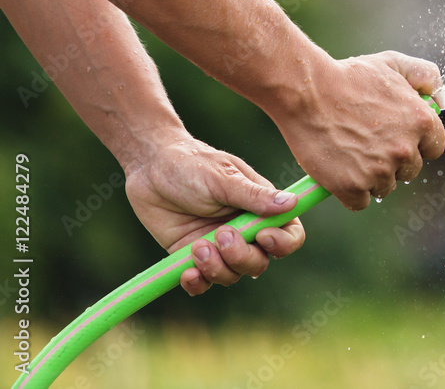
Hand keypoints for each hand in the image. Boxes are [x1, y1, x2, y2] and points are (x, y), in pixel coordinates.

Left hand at [124, 134, 304, 295]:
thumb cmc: (191, 164)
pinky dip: (198, 283)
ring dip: (217, 268)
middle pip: (259, 262)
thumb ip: (254, 195)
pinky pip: (203, 283)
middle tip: (220, 234)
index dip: (283, 243)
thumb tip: (291, 203)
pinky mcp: (192, 258)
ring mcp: (218, 246)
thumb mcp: (224, 178)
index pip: (289, 234)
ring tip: (197, 246)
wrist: (149, 168)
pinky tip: (186, 272)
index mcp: (261, 208)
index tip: (263, 236)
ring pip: (232, 275)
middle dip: (241, 256)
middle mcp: (244, 231)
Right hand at [271, 50, 444, 211]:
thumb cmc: (348, 76)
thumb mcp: (393, 64)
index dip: (416, 142)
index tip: (398, 137)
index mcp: (421, 121)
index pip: (434, 147)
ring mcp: (379, 170)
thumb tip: (440, 99)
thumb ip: (425, 76)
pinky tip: (340, 168)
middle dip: (392, 159)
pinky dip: (350, 190)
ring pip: (385, 187)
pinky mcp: (352, 186)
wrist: (307, 90)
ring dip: (371, 175)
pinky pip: (360, 201)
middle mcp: (405, 149)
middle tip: (368, 140)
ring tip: (351, 150)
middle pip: (409, 170)